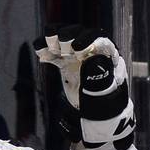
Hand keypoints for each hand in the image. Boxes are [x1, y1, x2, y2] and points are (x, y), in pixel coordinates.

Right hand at [35, 25, 134, 145]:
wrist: (97, 116)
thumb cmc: (105, 104)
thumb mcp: (104, 94)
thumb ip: (98, 78)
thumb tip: (92, 59)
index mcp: (108, 57)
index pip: (100, 39)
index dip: (88, 39)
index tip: (77, 47)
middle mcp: (92, 52)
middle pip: (80, 34)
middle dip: (69, 36)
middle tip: (62, 47)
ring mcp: (77, 57)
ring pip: (65, 39)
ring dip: (55, 37)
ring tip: (48, 44)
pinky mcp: (65, 63)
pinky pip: (54, 53)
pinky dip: (45, 50)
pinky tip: (41, 56)